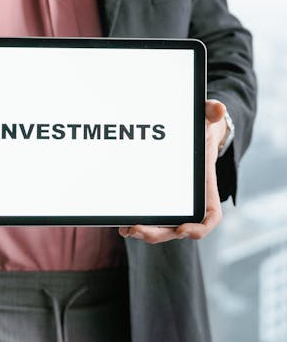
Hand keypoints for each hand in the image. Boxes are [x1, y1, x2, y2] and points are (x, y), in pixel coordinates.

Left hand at [118, 99, 226, 244]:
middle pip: (179, 227)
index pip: (210, 216)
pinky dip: (138, 221)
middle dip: (159, 233)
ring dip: (146, 231)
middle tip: (137, 230)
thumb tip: (218, 108)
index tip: (183, 228)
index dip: (199, 227)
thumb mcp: (207, 118)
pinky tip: (122, 222)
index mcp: (205, 186)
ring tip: (126, 229)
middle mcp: (191, 199)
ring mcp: (175, 200)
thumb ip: (212, 112)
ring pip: (164, 226)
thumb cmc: (202, 127)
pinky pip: (152, 216)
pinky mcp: (160, 197)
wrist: (195, 130)